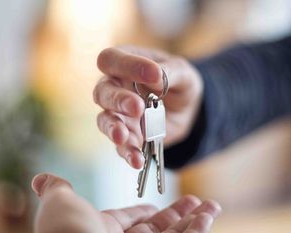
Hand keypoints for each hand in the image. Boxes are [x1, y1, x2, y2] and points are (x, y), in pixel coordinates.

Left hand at [32, 173, 220, 232]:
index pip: (133, 221)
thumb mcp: (61, 205)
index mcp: (105, 232)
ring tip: (212, 206)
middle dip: (181, 213)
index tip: (159, 205)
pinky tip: (208, 217)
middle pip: (161, 228)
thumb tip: (42, 179)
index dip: (148, 212)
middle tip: (197, 200)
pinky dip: (197, 230)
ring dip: (196, 220)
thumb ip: (58, 191)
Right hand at [94, 46, 202, 168]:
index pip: (111, 59)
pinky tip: (137, 160)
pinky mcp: (126, 136)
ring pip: (105, 120)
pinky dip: (128, 153)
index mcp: (125, 63)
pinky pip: (121, 146)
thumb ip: (169, 72)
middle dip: (118, 100)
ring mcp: (117, 114)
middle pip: (102, 91)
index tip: (153, 74)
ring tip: (123, 137)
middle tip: (137, 107)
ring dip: (113, 128)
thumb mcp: (183, 73)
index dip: (126, 65)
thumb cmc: (180, 82)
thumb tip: (154, 76)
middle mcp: (115, 88)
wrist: (188, 110)